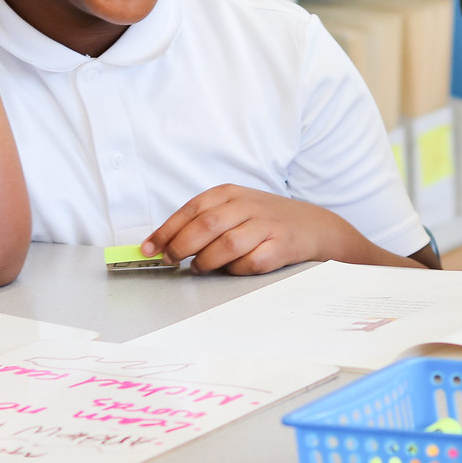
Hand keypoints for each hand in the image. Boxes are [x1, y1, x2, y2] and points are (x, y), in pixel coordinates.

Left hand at [144, 185, 378, 274]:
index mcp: (229, 193)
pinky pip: (250, 263)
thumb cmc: (264, 219)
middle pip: (205, 227)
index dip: (166, 231)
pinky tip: (232, 269)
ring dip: (207, 262)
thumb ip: (201, 221)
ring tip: (200, 268)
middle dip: (181, 248)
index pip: (191, 210)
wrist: (312, 225)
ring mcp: (266, 225)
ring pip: (226, 246)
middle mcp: (247, 205)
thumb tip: (162, 244)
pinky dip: (236, 270)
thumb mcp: (233, 208)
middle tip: (171, 261)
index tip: (149, 249)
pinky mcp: (280, 246)